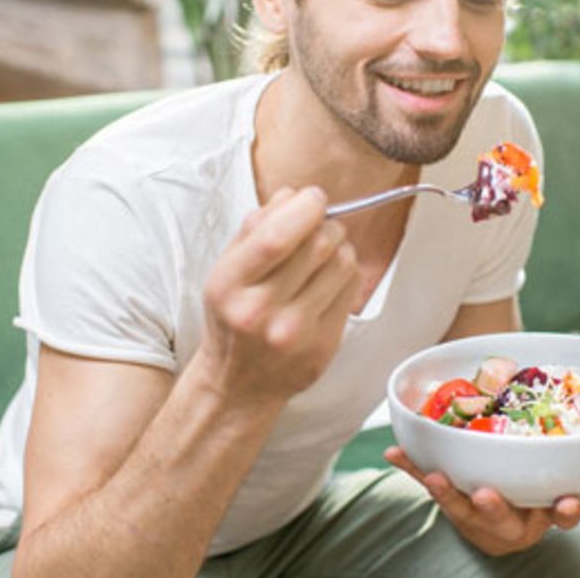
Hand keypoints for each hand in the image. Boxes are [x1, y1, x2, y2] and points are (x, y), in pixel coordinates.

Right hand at [198, 187, 363, 403]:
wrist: (238, 384)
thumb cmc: (232, 319)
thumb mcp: (226, 270)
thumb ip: (254, 229)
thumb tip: (293, 195)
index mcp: (229, 285)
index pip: (275, 237)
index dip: (304, 208)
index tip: (313, 197)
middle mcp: (260, 311)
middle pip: (317, 245)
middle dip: (326, 224)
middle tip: (321, 225)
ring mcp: (295, 332)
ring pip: (342, 263)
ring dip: (340, 247)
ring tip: (324, 255)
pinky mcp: (323, 346)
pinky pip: (352, 289)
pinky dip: (347, 273)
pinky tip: (329, 280)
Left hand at [385, 446, 579, 556]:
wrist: (497, 532)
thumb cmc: (530, 505)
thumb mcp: (552, 501)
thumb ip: (565, 493)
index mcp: (540, 518)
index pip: (558, 517)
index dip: (564, 512)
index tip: (567, 502)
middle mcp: (507, 522)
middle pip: (501, 519)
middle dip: (493, 508)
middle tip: (485, 495)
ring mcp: (474, 515)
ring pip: (460, 508)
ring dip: (446, 493)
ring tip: (434, 478)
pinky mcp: (450, 503)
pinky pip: (428, 482)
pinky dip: (411, 467)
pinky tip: (394, 452)